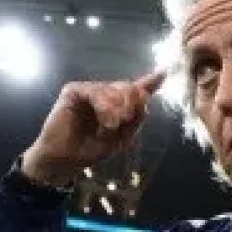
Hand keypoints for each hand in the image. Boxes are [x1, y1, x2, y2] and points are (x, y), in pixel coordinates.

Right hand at [23, 71, 165, 185]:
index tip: (164, 72)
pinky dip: (105, 110)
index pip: (137, 90)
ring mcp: (90, 90)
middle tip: (123, 123)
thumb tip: (145, 94)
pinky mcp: (74, 90)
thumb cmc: (91, 149)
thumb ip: (136, 116)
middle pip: (130, 88)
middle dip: (132, 106)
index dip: (151, 81)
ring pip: (115, 90)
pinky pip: (98, 92)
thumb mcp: (122, 137)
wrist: (66, 160)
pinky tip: (105, 123)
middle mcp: (105, 94)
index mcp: (118, 105)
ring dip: (117, 114)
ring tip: (108, 129)